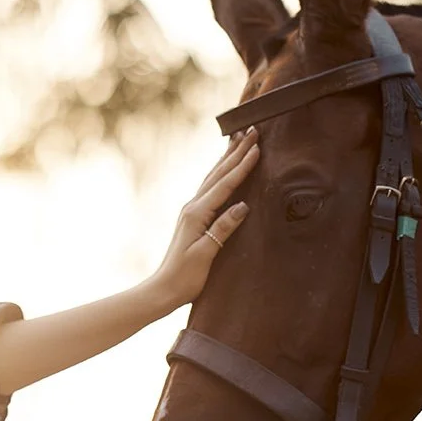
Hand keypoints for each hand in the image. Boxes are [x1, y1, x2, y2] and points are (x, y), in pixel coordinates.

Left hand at [146, 128, 258, 313]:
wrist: (164, 288)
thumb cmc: (186, 276)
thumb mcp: (206, 254)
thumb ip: (223, 229)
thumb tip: (243, 205)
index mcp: (197, 213)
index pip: (225, 184)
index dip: (242, 165)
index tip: (257, 146)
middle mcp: (192, 207)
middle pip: (218, 174)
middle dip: (236, 152)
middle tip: (252, 131)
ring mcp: (191, 211)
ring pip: (213, 177)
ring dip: (227, 158)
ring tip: (239, 140)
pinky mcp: (193, 218)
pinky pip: (210, 188)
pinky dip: (220, 173)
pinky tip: (224, 168)